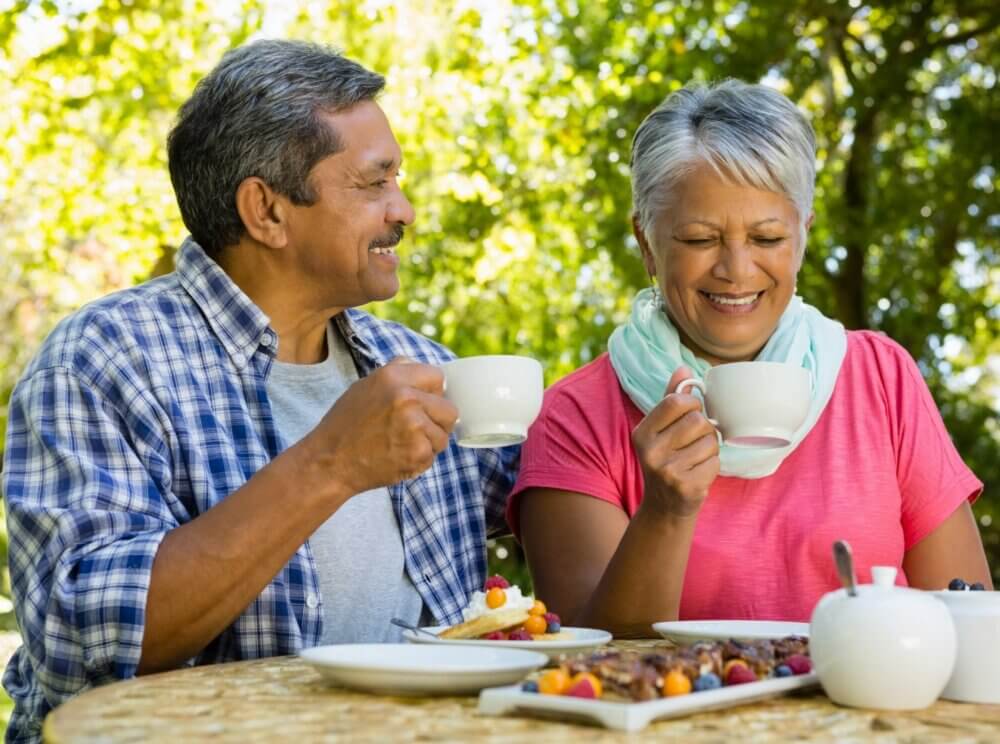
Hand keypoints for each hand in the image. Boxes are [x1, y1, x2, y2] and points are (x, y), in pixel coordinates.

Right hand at [301, 357, 458, 494]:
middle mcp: (406, 398)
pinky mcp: (418, 452)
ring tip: (402, 443)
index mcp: (393, 377)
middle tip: (415, 428)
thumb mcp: (366, 386)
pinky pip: (433, 455)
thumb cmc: (346, 424)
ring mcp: (414, 426)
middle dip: (436, 420)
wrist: (329, 461)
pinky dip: (419, 459)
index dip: (433, 392)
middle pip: (449, 409)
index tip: (423, 403)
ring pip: (444, 434)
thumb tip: (430, 373)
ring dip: (428, 442)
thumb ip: (398, 374)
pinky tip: (398, 456)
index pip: (438, 378)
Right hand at [631, 365, 719, 518]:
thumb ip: (670, 399)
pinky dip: (713, 466)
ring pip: (710, 442)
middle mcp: (650, 452)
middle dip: (704, 429)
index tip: (691, 413)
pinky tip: (698, 473)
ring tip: (695, 459)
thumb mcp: (661, 430)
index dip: (692, 404)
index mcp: (642, 433)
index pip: (676, 402)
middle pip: (697, 421)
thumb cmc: (666, 460)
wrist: (664, 507)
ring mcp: (667, 471)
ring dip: (710, 449)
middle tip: (695, 441)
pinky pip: (715, 463)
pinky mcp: (686, 487)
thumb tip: (684, 368)